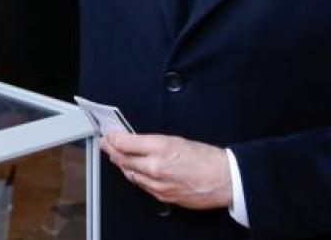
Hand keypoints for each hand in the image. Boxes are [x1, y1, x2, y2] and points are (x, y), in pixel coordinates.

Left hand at [100, 132, 231, 209]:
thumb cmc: (207, 159)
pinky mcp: (162, 196)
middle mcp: (156, 167)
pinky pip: (141, 185)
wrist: (224, 180)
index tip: (109, 135)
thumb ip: (153, 142)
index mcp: (161, 148)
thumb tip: (136, 142)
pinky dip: (134, 176)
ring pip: (130, 174)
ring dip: (121, 164)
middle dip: (112, 150)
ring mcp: (157, 184)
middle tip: (106, 144)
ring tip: (115, 155)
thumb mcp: (177, 140)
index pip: (125, 143)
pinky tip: (132, 170)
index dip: (113, 138)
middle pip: (123, 159)